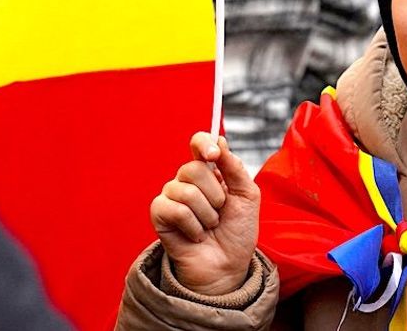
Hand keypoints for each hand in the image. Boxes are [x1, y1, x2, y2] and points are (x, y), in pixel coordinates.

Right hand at [150, 133, 259, 294]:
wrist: (228, 265)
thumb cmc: (238, 231)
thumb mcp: (247, 195)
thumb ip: (234, 167)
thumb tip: (219, 140)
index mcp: (211, 171)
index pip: (199, 142)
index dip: (203, 143)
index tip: (214, 154)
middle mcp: (188, 180)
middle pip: (194, 168)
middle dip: (215, 195)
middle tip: (220, 211)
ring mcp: (172, 196)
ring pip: (186, 191)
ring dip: (207, 214)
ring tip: (210, 226)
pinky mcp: (159, 214)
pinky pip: (174, 209)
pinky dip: (193, 226)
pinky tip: (196, 236)